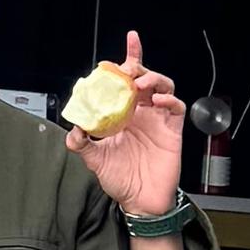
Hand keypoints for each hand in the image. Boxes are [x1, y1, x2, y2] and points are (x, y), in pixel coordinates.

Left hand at [64, 33, 187, 220]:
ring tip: (141, 83)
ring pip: (163, 86)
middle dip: (136, 68)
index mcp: (123, 114)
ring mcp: (158, 120)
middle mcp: (141, 113)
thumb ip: (82, 144)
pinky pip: (176, 108)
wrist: (140, 201)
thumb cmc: (120, 179)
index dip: (127, 60)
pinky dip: (169, 99)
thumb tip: (73, 130)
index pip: (124, 82)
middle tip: (127, 70)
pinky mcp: (173, 130)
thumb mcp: (95, 159)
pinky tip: (157, 100)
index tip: (121, 48)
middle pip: (144, 78)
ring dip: (153, 78)